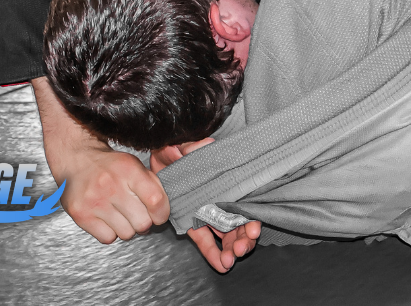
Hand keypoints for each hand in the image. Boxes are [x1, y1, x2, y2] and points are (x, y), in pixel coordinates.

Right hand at [33, 78, 169, 242]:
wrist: (76, 159)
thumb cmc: (108, 165)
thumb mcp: (133, 165)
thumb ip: (151, 184)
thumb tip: (165, 209)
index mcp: (128, 170)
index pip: (156, 200)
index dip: (162, 213)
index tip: (159, 215)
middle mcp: (111, 185)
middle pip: (142, 223)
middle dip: (143, 221)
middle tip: (136, 213)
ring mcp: (95, 201)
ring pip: (126, 234)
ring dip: (126, 228)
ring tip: (119, 213)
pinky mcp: (81, 215)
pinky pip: (108, 238)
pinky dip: (110, 232)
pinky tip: (106, 218)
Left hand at [150, 139, 258, 271]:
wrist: (158, 156)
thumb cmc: (175, 148)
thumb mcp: (184, 145)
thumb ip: (194, 146)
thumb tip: (207, 145)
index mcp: (223, 183)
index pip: (243, 203)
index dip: (251, 218)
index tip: (253, 229)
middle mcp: (218, 199)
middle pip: (238, 223)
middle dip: (243, 239)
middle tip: (239, 250)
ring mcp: (206, 212)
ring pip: (225, 235)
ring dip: (231, 249)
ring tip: (230, 260)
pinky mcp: (192, 221)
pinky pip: (205, 240)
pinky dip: (213, 253)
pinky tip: (222, 266)